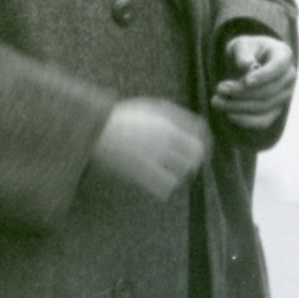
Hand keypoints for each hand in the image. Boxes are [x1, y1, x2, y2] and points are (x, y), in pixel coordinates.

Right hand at [88, 99, 210, 201]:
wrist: (95, 131)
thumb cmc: (122, 117)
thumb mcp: (151, 107)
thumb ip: (175, 115)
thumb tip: (198, 126)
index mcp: (167, 126)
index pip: (199, 142)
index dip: (204, 149)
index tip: (202, 154)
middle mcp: (163, 143)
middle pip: (193, 160)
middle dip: (192, 163)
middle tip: (187, 166)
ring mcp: (151, 160)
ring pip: (180, 176)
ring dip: (177, 176)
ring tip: (170, 174)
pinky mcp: (139, 175)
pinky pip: (163, 189)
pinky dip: (164, 189)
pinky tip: (158, 183)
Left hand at [210, 35, 296, 131]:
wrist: (250, 61)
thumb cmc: (246, 50)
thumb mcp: (241, 45)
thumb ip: (243, 54)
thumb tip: (248, 67)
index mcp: (284, 55)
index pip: (278, 68)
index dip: (263, 76)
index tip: (245, 81)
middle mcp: (289, 77)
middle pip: (269, 91)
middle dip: (241, 92)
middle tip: (219, 88)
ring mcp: (284, 96)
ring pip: (264, 107)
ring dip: (238, 106)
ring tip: (216, 100)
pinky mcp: (275, 110)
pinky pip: (262, 121)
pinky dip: (244, 120)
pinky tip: (228, 113)